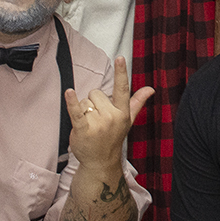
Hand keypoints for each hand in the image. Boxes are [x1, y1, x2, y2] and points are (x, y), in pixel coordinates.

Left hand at [64, 56, 153, 170]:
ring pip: (84, 101)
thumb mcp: (127, 120)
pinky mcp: (83, 129)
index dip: (121, 72)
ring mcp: (97, 123)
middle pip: (96, 93)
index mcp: (122, 112)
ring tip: (89, 124)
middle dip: (94, 102)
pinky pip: (76, 111)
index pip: (122, 88)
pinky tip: (69, 92)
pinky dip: (71, 102)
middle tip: (97, 118)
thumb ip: (137, 102)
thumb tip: (150, 88)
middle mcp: (111, 116)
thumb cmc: (113, 138)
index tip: (120, 57)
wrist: (100, 162)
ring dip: (84, 110)